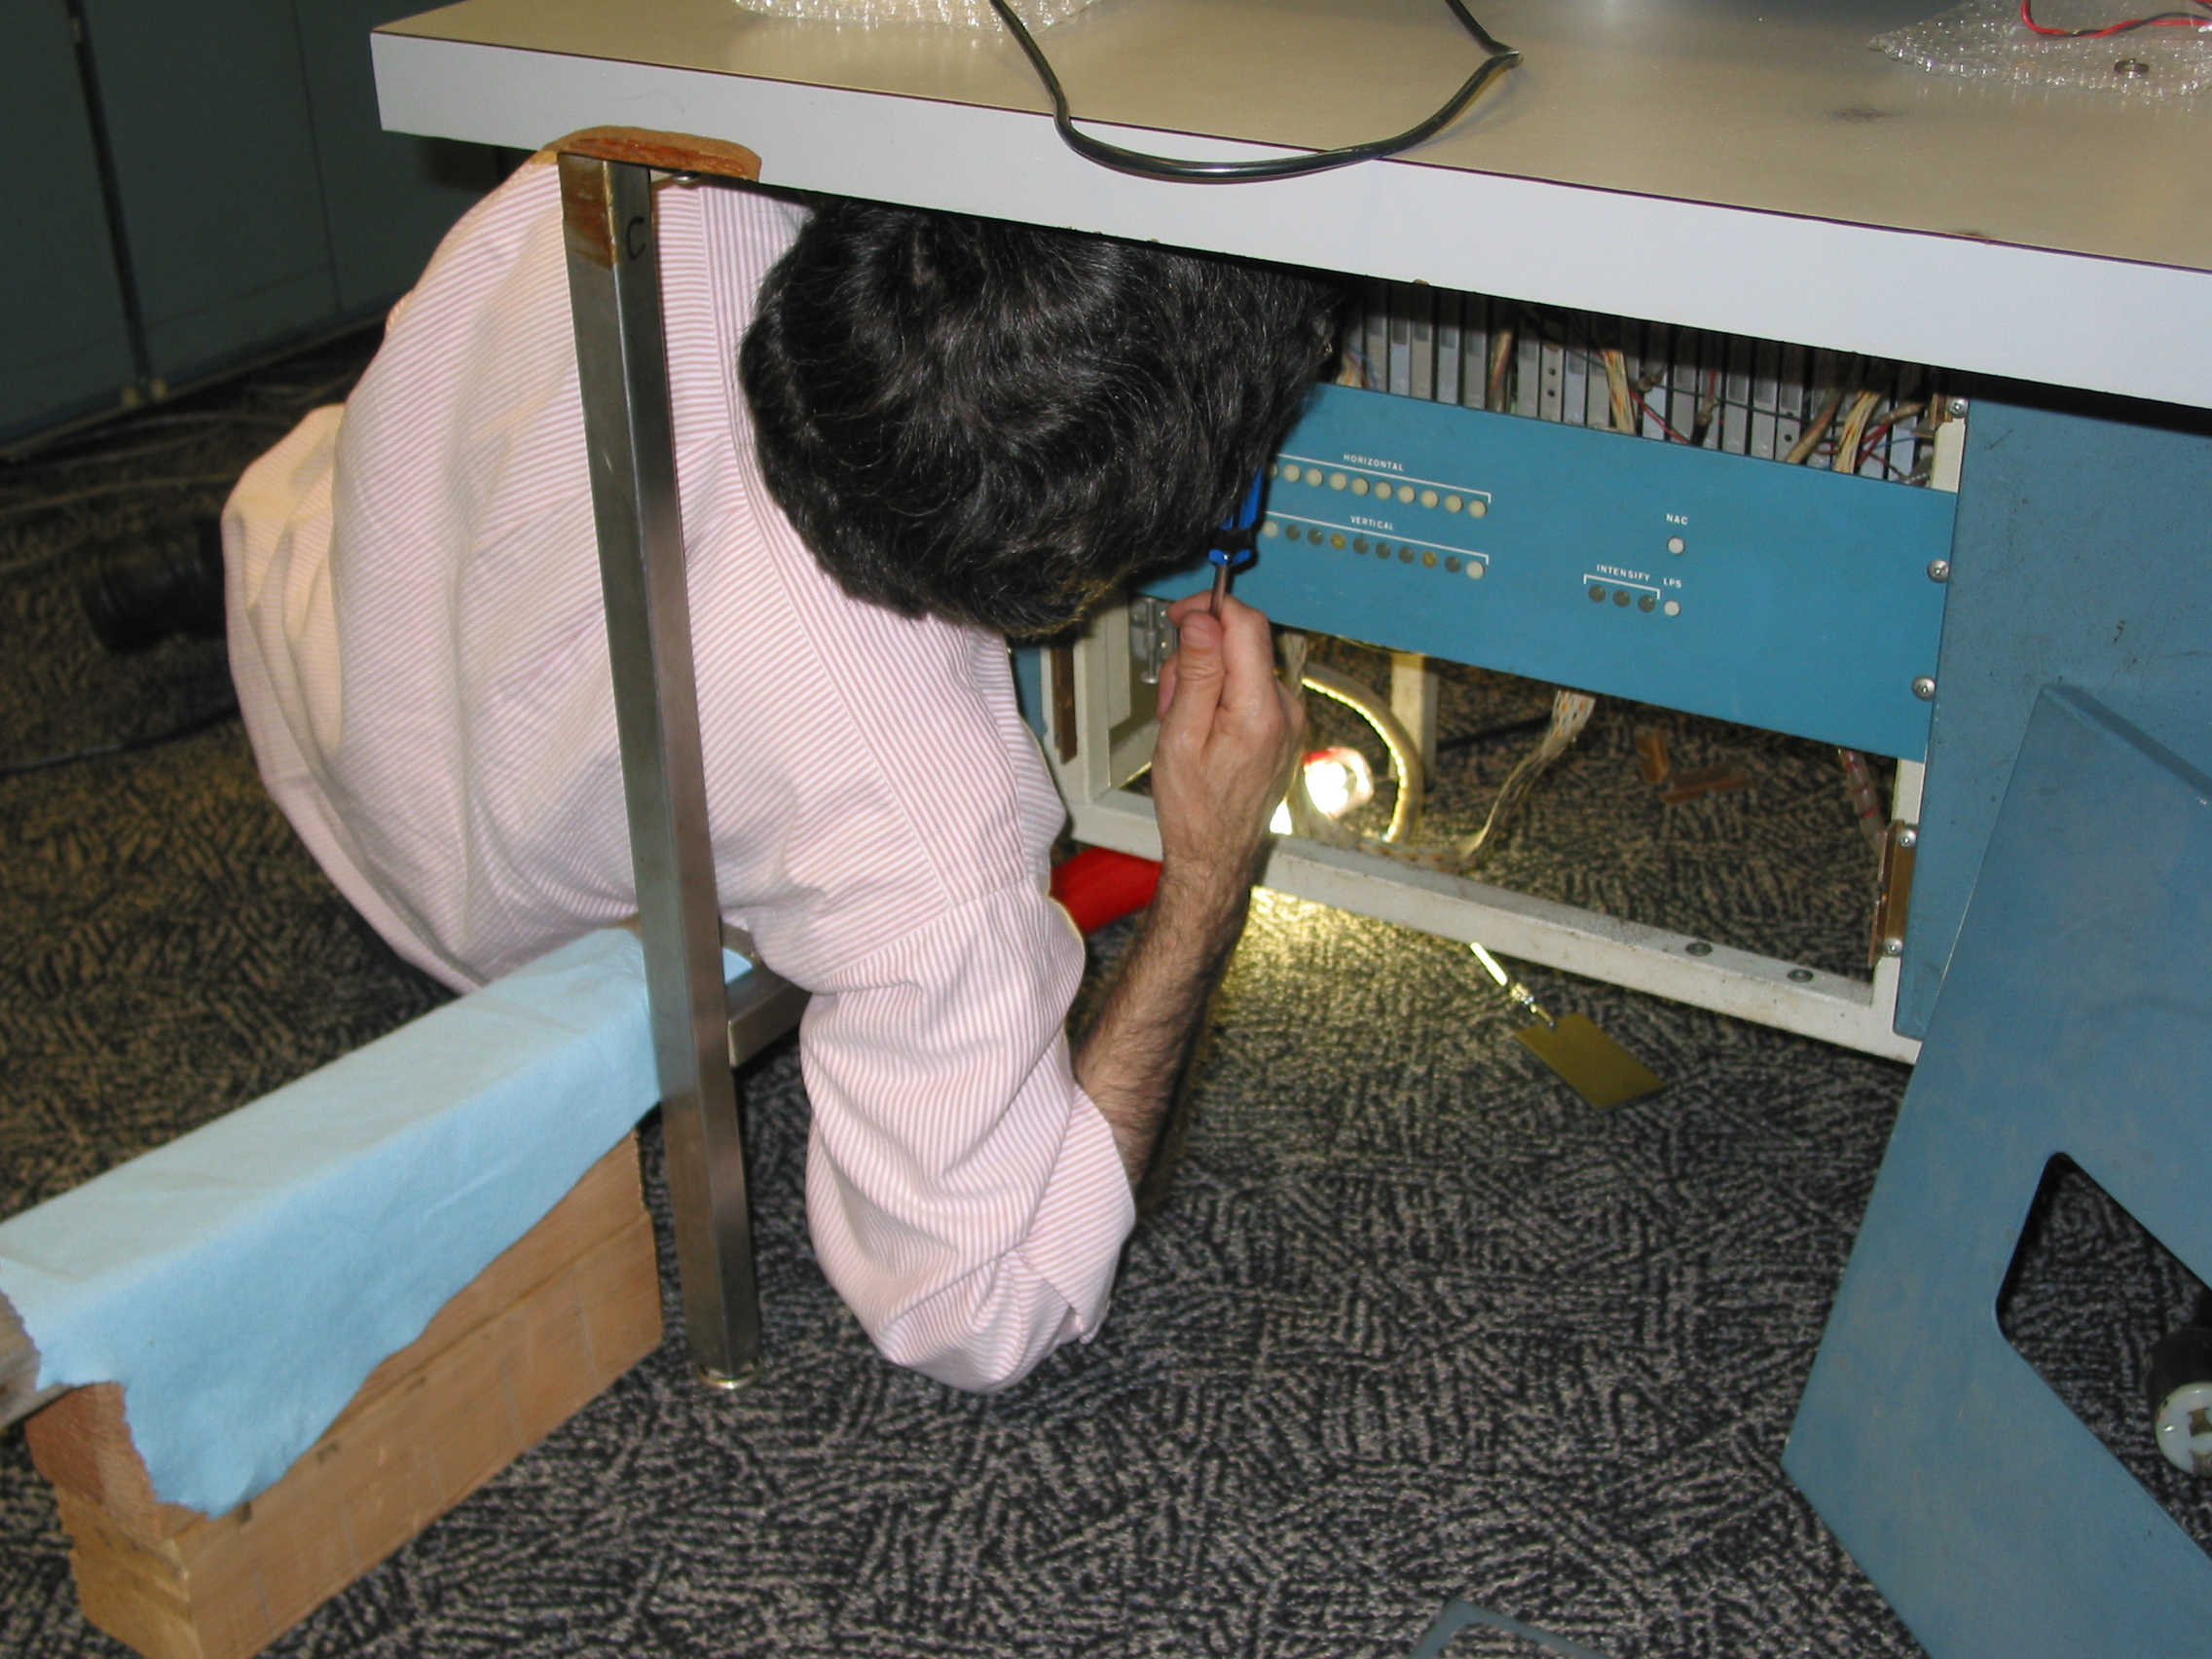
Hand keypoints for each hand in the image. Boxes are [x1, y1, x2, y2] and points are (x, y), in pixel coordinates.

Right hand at [1150, 592, 1303, 892]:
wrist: (1216, 854)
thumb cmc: (1194, 806)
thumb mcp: (1180, 734)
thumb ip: (1195, 672)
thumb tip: (1203, 620)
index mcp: (1261, 709)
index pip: (1246, 624)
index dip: (1210, 607)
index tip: (1179, 615)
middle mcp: (1286, 710)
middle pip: (1243, 643)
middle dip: (1200, 654)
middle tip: (1171, 695)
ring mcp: (1290, 720)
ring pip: (1243, 666)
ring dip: (1207, 679)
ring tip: (1184, 722)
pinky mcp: (1285, 728)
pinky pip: (1251, 690)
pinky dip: (1222, 697)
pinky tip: (1204, 730)